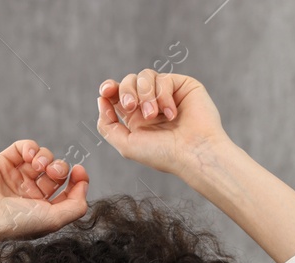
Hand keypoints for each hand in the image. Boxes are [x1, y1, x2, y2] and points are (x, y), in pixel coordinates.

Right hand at [0, 139, 89, 241]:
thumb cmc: (13, 222)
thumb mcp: (54, 220)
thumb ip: (76, 207)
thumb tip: (83, 187)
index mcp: (43, 211)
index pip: (67, 192)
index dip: (78, 181)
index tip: (79, 172)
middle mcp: (31, 195)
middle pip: (57, 174)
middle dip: (61, 169)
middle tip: (53, 172)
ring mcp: (17, 177)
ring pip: (43, 158)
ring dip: (46, 157)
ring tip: (38, 165)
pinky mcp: (4, 162)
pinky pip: (24, 147)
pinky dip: (31, 147)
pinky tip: (29, 155)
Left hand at [96, 70, 227, 176]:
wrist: (193, 153)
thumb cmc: (163, 154)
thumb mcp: (126, 145)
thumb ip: (107, 125)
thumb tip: (101, 99)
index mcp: (136, 118)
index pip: (118, 94)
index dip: (109, 88)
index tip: (106, 91)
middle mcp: (151, 104)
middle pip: (128, 81)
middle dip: (126, 91)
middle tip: (132, 107)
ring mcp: (167, 94)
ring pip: (144, 76)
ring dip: (145, 95)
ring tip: (153, 114)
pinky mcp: (183, 86)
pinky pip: (163, 79)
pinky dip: (163, 95)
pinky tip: (172, 113)